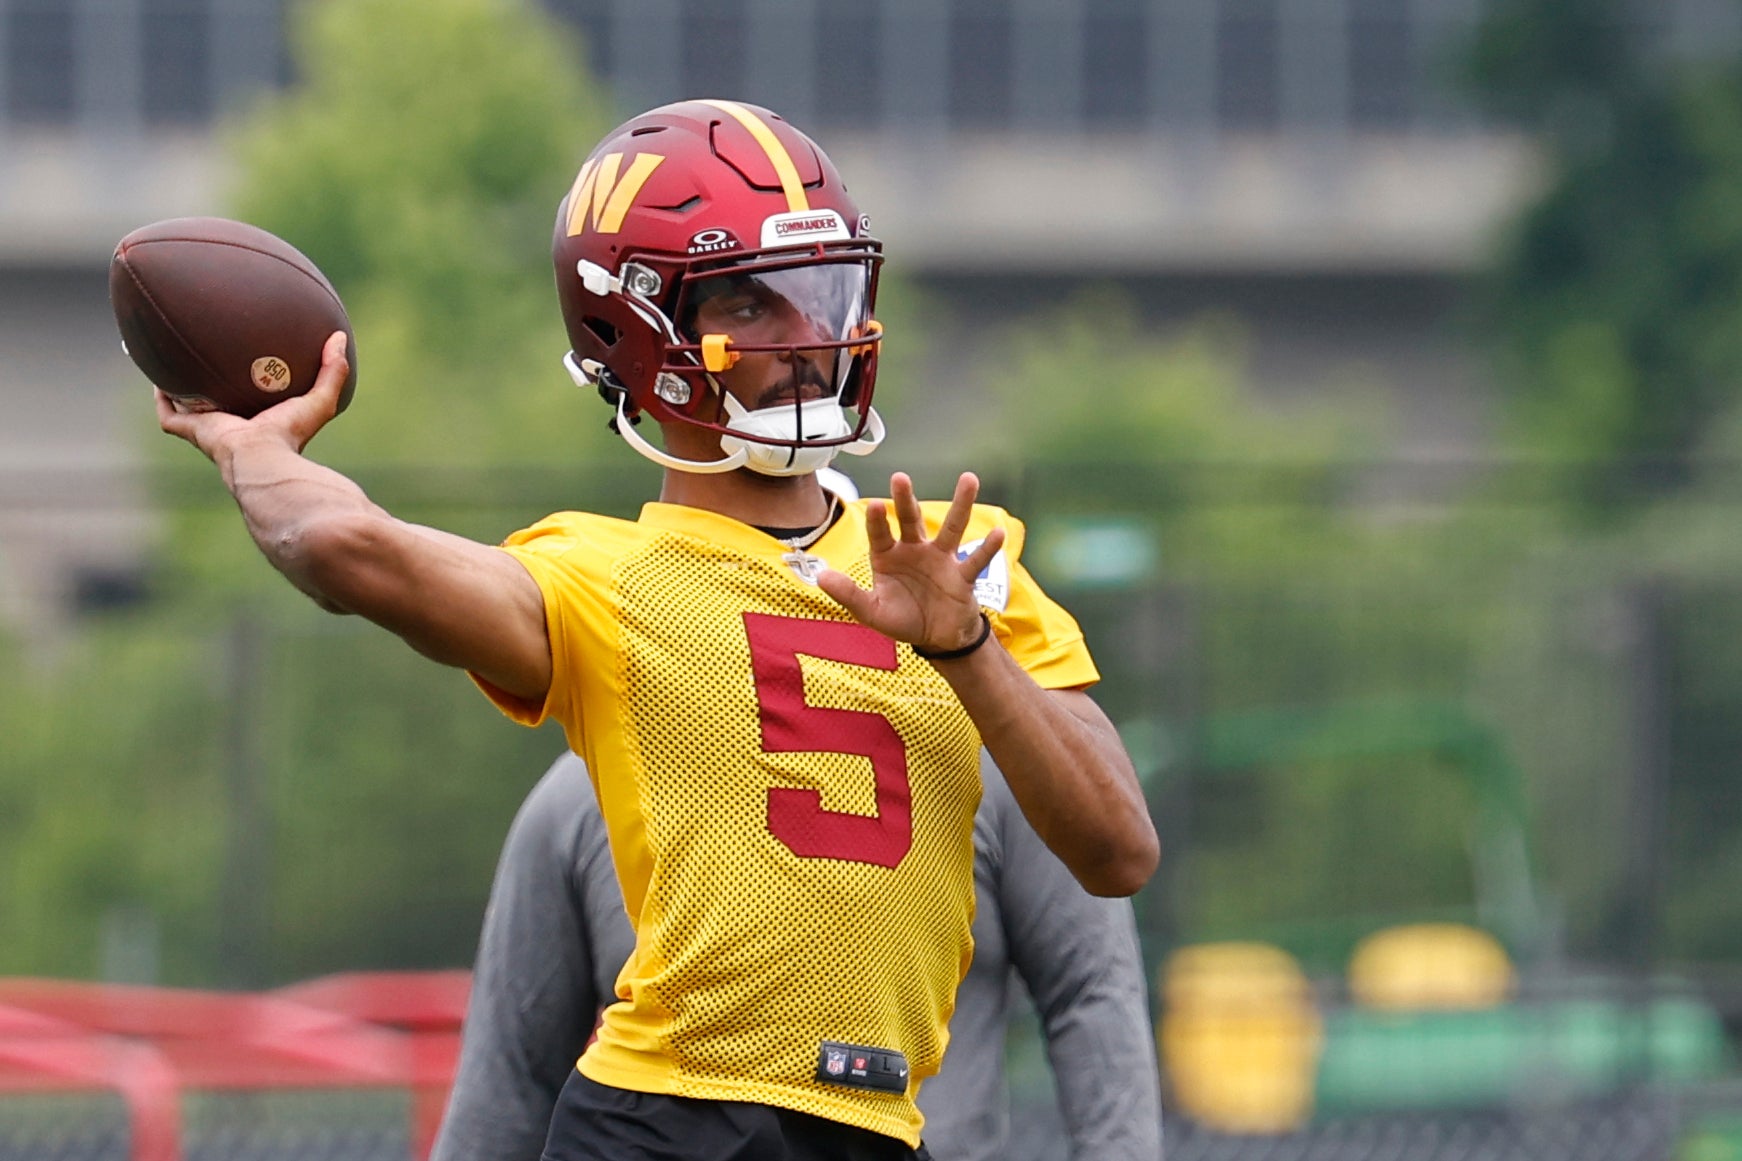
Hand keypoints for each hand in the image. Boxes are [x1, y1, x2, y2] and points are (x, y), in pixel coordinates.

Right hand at [156, 330, 350, 462]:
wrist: (262, 457)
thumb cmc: (291, 434)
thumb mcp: (320, 400)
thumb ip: (333, 370)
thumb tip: (341, 337)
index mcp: (257, 421)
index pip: (249, 401)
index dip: (245, 383)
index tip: (245, 363)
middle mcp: (229, 426)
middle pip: (215, 402)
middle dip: (209, 383)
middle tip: (205, 356)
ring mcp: (206, 430)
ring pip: (186, 406)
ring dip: (179, 387)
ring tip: (170, 360)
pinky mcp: (189, 431)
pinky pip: (168, 411)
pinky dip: (161, 396)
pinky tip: (156, 375)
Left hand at [817, 471, 1004, 653]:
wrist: (937, 639)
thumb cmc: (904, 620)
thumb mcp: (872, 612)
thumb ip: (849, 594)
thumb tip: (820, 576)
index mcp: (889, 557)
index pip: (880, 534)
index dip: (878, 521)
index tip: (875, 505)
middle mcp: (915, 550)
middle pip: (911, 520)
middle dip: (906, 499)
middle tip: (900, 477)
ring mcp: (941, 559)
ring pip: (952, 528)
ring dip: (961, 504)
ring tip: (969, 479)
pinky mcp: (962, 576)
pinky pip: (976, 560)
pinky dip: (988, 548)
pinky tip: (998, 533)